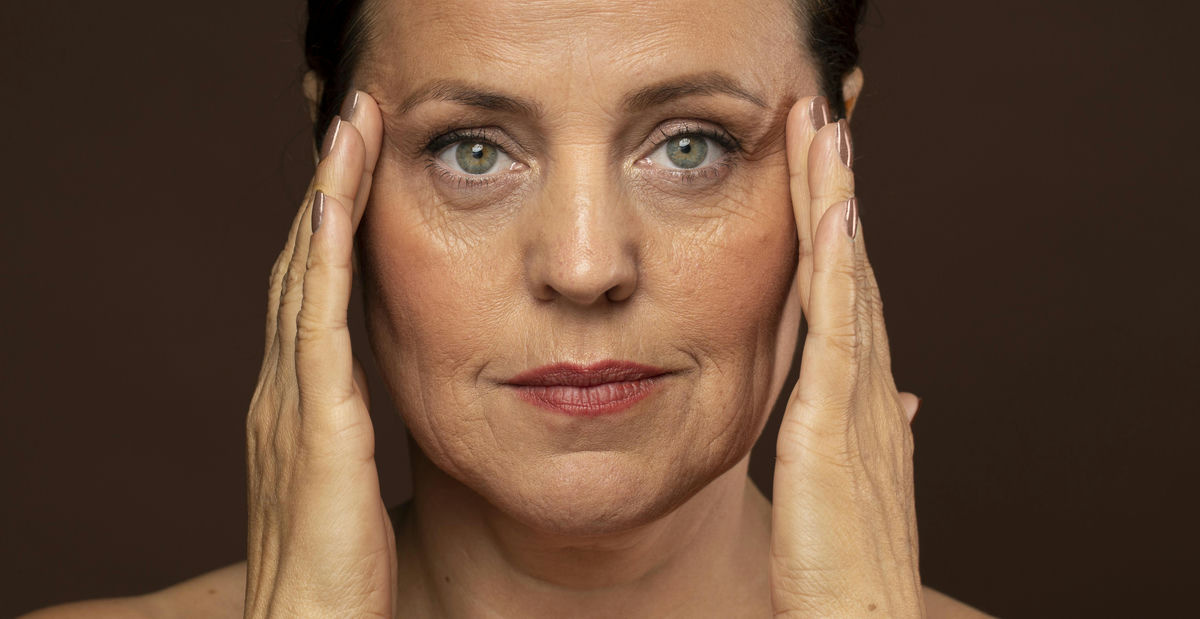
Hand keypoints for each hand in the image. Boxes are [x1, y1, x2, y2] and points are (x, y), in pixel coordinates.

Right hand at [243, 91, 391, 617]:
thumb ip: (348, 428)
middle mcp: (283, 386)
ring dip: (326, 197)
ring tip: (348, 129)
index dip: (330, 220)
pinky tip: (335, 210)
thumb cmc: (336, 566)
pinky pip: (318, 325)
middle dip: (327, 186)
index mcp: (296, 398)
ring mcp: (292, 402)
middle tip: (351, 116)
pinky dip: (323, 259)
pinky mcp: (315, 426)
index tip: (357, 160)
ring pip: (304, 276)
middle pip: (301, 263)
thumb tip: (367, 397)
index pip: (312, 287)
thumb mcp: (343, 478)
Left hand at [770, 96, 924, 616]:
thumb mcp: (858, 476)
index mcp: (864, 393)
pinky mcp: (835, 426)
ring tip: (827, 136)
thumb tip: (906, 396)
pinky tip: (834, 222)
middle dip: (834, 193)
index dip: (835, 228)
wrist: (859, 618)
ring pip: (847, 284)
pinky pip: (840, 335)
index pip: (847, 291)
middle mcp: (868, 384)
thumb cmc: (848, 558)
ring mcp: (857, 400)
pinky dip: (838, 274)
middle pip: (850, 269)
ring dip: (835, 207)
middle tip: (822, 121)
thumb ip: (876, 426)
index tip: (819, 169)